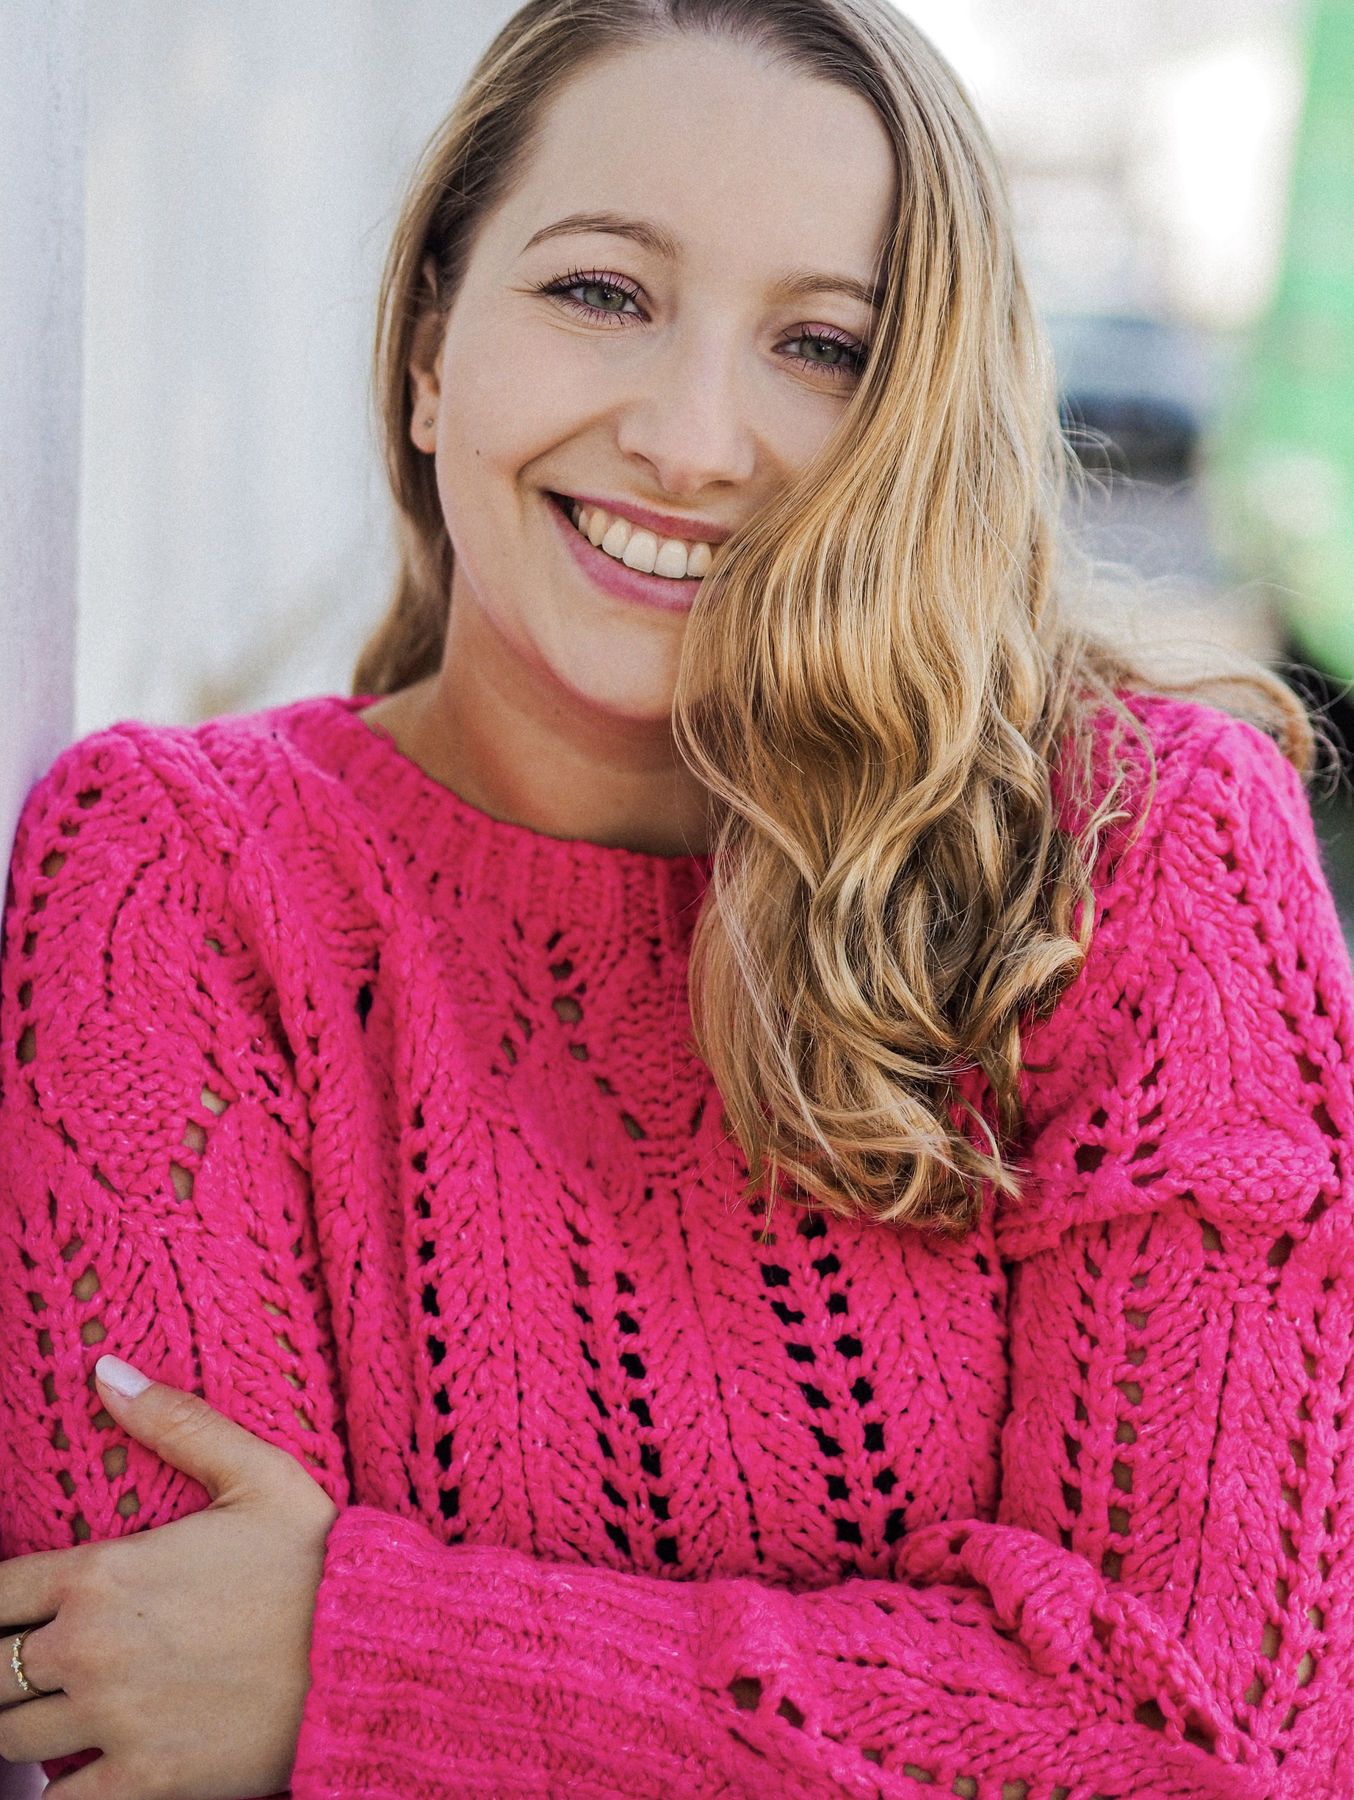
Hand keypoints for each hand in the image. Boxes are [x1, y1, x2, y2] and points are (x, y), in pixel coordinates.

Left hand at [0, 1354, 338, 1798]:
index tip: (10, 1610)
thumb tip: (105, 1371)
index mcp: (104, 1572)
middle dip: (0, 1663)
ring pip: (8, 1738)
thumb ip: (176, 1422)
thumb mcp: (256, 1473)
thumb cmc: (316, 1560)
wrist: (370, 1652)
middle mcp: (89, 1648)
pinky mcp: (143, 1782)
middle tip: (26, 1660)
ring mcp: (111, 1721)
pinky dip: (54, 1793)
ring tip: (48, 1710)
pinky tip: (71, 1771)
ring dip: (21, 1724)